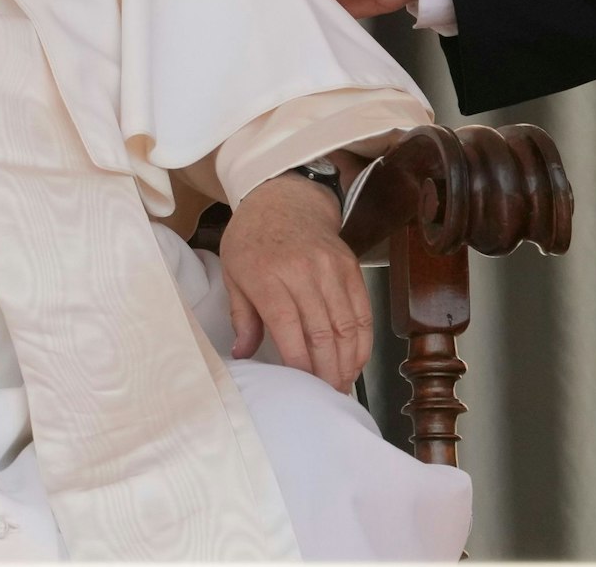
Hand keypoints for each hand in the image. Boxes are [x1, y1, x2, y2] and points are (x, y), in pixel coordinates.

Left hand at [219, 172, 373, 391]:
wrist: (284, 199)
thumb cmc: (251, 240)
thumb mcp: (233, 273)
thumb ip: (242, 316)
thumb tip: (243, 355)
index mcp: (267, 275)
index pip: (288, 327)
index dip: (298, 362)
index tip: (301, 388)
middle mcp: (303, 272)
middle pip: (322, 332)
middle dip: (327, 371)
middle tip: (326, 397)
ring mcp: (331, 269)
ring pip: (347, 326)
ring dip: (348, 362)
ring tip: (342, 386)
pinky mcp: (351, 268)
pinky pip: (363, 312)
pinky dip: (362, 341)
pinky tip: (355, 361)